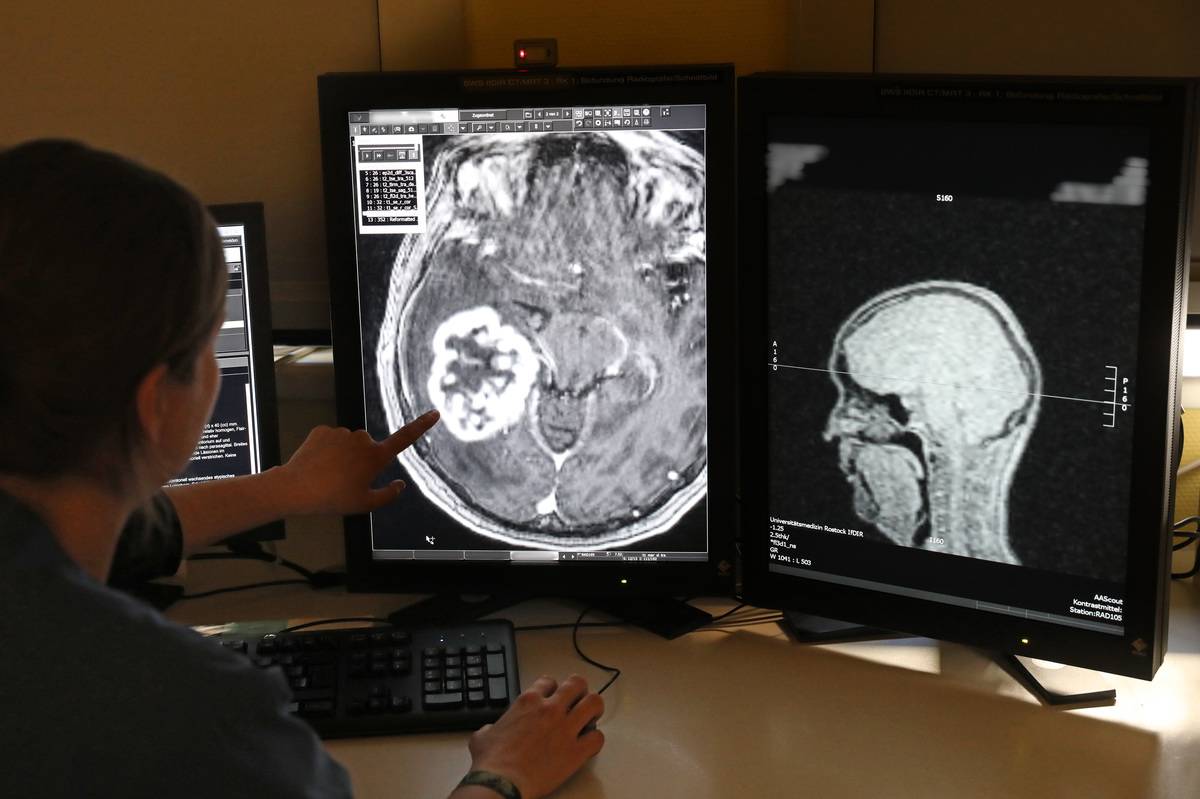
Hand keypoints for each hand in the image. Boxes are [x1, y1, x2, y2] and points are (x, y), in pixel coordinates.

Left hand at [273, 410, 438, 515]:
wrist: (296, 488)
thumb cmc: (332, 499)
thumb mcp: (365, 504)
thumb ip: (388, 495)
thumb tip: (400, 484)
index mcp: (376, 457)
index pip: (405, 438)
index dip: (422, 425)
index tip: (434, 413)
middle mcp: (362, 439)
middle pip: (368, 447)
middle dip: (362, 459)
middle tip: (347, 480)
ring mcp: (342, 433)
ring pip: (348, 444)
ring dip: (343, 455)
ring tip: (329, 475)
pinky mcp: (323, 430)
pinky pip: (330, 440)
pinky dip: (326, 450)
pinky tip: (318, 465)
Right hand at [465, 675, 604, 798]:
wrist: (501, 783)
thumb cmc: (492, 762)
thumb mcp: (483, 736)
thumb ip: (491, 728)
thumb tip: (488, 732)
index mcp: (529, 701)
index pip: (549, 681)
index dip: (553, 689)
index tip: (553, 698)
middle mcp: (550, 709)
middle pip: (577, 684)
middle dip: (579, 692)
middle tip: (577, 703)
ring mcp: (566, 728)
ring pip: (594, 703)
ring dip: (594, 709)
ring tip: (590, 718)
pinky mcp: (576, 751)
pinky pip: (598, 737)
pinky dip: (595, 740)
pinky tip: (589, 745)